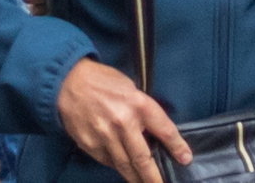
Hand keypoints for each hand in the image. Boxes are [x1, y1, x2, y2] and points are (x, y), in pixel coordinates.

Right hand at [54, 58, 187, 182]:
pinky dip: (117, 166)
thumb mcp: (130, 88)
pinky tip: (122, 168)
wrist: (69, 82)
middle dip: (154, 177)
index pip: (164, 130)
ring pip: (125, 165)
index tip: (185, 159)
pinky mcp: (90, 145)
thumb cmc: (103, 82)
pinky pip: (107, 161)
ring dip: (136, 178)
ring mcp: (105, 136)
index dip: (177, 147)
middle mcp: (123, 122)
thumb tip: (152, 134)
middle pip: (143, 158)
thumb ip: (142, 110)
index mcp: (138, 104)